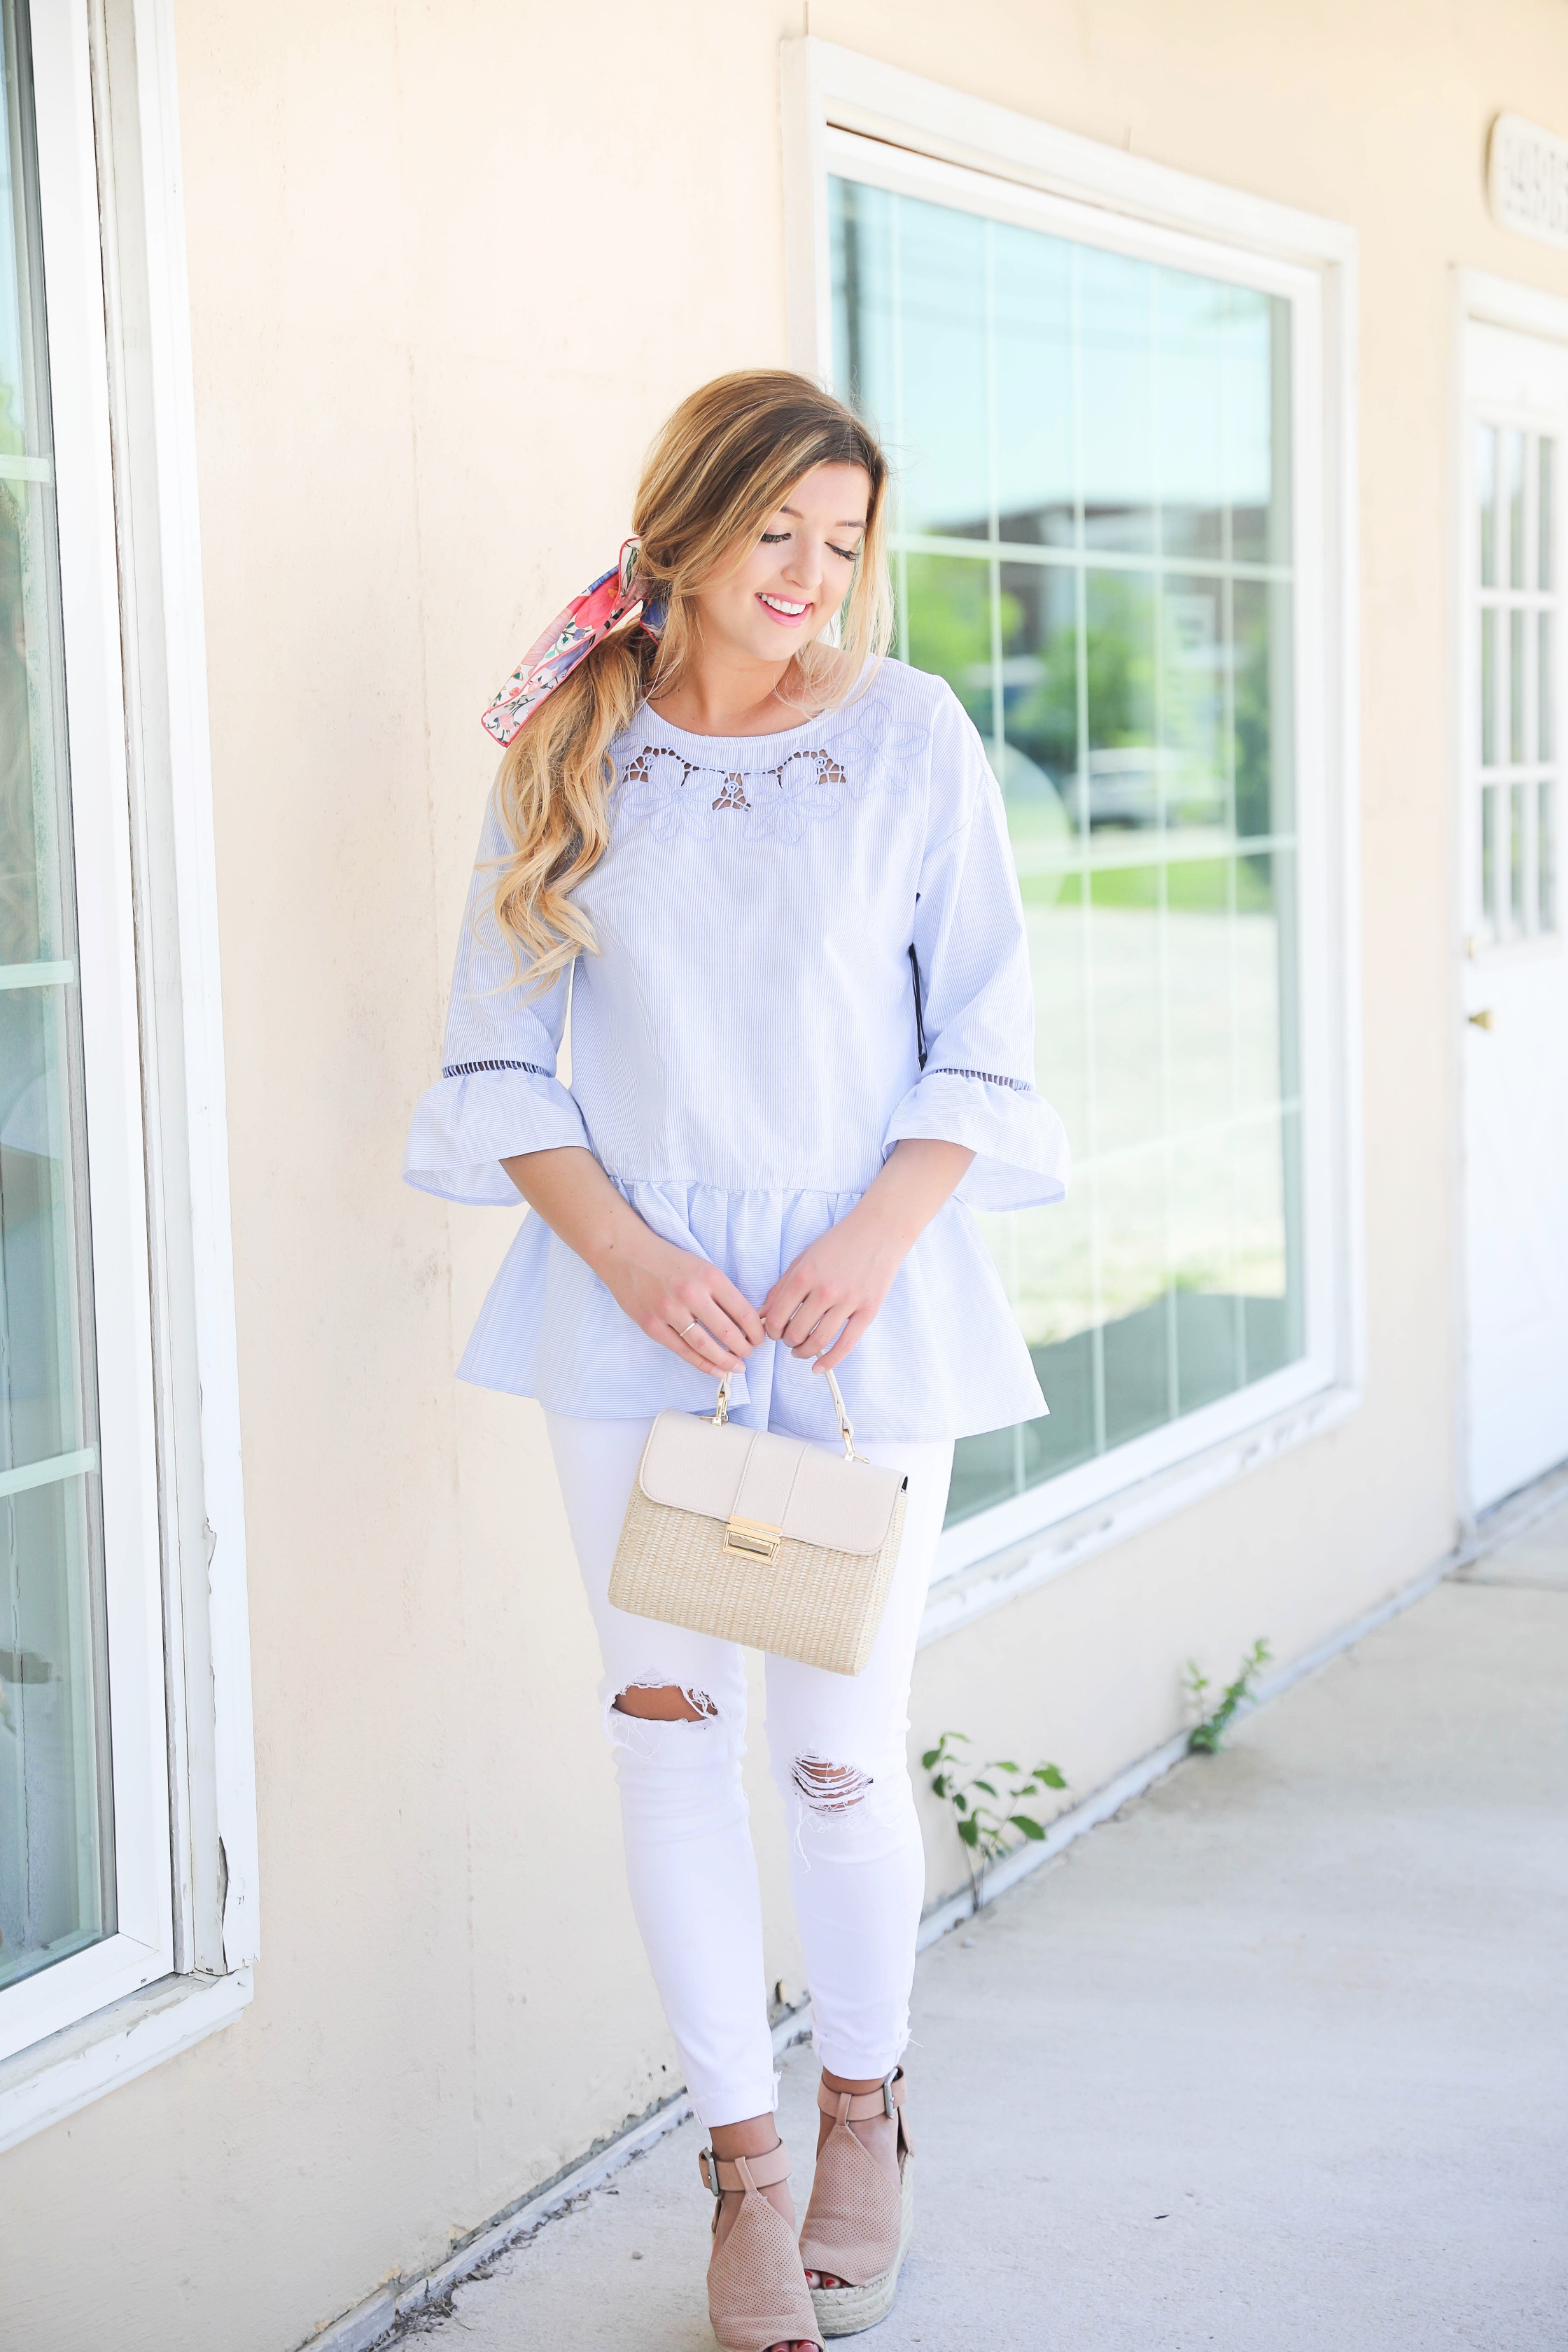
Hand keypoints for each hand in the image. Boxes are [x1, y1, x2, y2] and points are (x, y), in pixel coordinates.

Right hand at [499, 1145, 763, 1376]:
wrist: (625, 1253)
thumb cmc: (667, 1259)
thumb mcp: (701, 1265)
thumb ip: (721, 1291)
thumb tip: (746, 1320)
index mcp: (709, 1276)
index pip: (742, 1310)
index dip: (756, 1329)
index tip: (761, 1337)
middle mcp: (691, 1294)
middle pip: (727, 1331)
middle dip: (744, 1348)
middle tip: (751, 1353)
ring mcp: (670, 1311)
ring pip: (705, 1345)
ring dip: (726, 1360)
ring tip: (738, 1366)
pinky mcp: (653, 1325)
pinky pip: (682, 1351)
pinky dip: (702, 1363)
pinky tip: (715, 1369)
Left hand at [761, 1200, 910, 1374]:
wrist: (879, 1231)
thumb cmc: (838, 1243)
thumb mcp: (803, 1258)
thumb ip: (781, 1287)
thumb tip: (762, 1314)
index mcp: (804, 1276)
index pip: (777, 1317)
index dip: (771, 1330)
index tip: (774, 1332)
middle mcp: (824, 1291)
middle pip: (796, 1332)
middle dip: (787, 1341)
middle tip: (789, 1339)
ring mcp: (848, 1302)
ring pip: (818, 1341)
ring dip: (804, 1352)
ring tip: (801, 1350)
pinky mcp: (868, 1311)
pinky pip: (846, 1345)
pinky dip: (829, 1362)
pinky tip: (818, 1368)